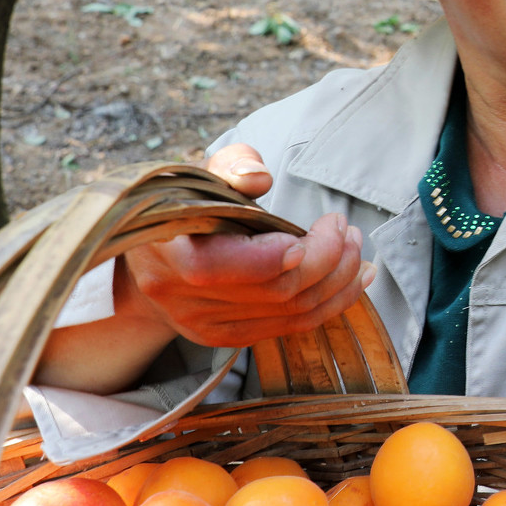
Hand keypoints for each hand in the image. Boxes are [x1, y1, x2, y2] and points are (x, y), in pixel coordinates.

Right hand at [116, 144, 374, 347]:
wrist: (148, 254)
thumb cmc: (182, 203)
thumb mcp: (199, 172)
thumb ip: (231, 166)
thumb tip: (259, 178)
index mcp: (165, 253)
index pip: (223, 267)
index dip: (278, 253)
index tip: (326, 225)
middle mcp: (180, 299)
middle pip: (273, 291)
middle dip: (328, 259)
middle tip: (349, 229)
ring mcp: (203, 326)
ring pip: (289, 313)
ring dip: (338, 282)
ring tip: (356, 250)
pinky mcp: (226, 338)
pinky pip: (289, 327)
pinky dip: (330, 304)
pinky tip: (354, 280)